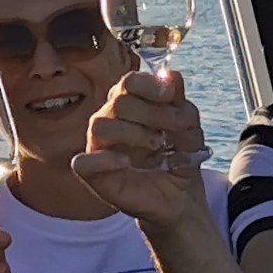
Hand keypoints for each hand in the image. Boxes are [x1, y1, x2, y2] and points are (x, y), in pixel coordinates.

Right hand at [73, 66, 210, 225]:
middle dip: (152, 113)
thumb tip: (172, 76)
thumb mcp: (189, 127)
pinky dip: (105, 160)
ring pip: (100, 126)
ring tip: (156, 145)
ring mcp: (99, 146)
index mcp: (130, 103)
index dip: (150, 86)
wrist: (181, 196)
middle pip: (119, 102)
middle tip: (174, 129)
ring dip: (133, 133)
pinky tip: (127, 162)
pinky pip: (83, 162)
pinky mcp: (94, 174)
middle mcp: (110, 120)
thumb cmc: (180, 157)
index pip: (129, 82)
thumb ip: (179, 102)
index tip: (171, 97)